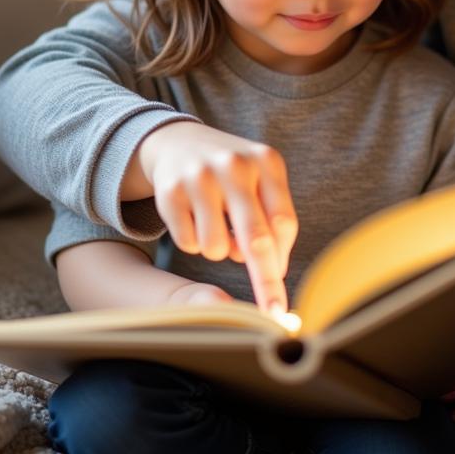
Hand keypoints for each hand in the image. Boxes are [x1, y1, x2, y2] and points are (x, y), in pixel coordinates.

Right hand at [135, 121, 298, 312]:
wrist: (180, 141)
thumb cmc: (233, 173)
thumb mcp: (260, 181)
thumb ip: (272, 220)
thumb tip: (275, 271)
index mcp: (266, 161)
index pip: (283, 223)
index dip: (283, 263)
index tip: (283, 298)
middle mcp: (234, 165)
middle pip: (256, 239)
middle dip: (264, 282)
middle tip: (270, 312)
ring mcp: (200, 176)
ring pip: (216, 248)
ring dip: (219, 251)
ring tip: (217, 226)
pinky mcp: (170, 191)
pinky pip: (188, 243)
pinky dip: (193, 242)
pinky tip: (194, 217)